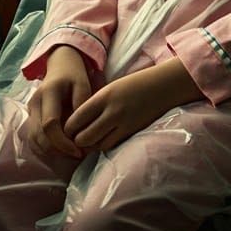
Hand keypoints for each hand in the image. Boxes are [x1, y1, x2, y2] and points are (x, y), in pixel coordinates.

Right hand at [26, 45, 91, 158]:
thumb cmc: (74, 75)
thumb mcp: (83, 84)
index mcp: (48, 93)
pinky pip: (33, 138)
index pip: (49, 124)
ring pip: (33, 140)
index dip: (62, 142)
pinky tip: (60, 150)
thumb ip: (81, 105)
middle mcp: (35, 102)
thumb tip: (79, 131)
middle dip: (56, 150)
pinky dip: (45, 148)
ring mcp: (30, 110)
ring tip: (70, 153)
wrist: (60, 64)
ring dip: (50, 151)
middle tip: (76, 155)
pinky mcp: (30, 116)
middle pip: (38, 135)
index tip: (78, 151)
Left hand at [63, 59, 201, 151]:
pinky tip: (103, 140)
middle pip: (83, 137)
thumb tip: (77, 123)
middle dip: (77, 141)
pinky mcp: (132, 133)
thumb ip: (95, 104)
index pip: (76, 119)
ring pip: (97, 145)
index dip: (68, 129)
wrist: (163, 86)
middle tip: (75, 139)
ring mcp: (123, 124)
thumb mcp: (111, 88)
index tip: (67, 130)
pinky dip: (104, 145)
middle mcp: (112, 111)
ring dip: (91, 146)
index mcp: (103, 96)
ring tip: (89, 141)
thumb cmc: (134, 84)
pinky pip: (111, 146)